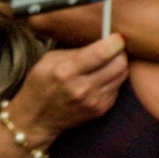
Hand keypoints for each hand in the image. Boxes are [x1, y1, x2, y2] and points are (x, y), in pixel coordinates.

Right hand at [10, 34, 128, 144]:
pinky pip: (118, 88)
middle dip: (119, 53)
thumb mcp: (49, 60)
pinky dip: (113, 80)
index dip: (115, 42)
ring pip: (122, 75)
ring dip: (118, 66)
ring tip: (106, 64)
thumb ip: (76, 51)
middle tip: (113, 50)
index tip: (116, 37)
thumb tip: (103, 42)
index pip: (102, 53)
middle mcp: (82, 88)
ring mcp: (93, 101)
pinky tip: (101, 79)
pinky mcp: (100, 110)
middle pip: (119, 64)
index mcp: (66, 72)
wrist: (35, 119)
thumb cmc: (40, 85)